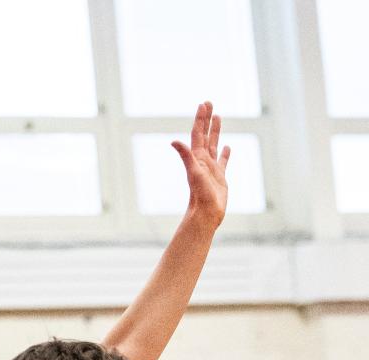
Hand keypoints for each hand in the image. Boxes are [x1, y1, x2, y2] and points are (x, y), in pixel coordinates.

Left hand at [171, 101, 229, 229]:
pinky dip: (225, 153)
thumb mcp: (193, 172)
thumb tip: (173, 141)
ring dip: (215, 131)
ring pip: (214, 145)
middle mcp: (203, 161)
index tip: (204, 104)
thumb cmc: (200, 195)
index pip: (198, 133)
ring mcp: (212, 169)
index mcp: (197, 158)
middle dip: (207, 119)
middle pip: (205, 135)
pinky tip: (227, 147)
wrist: (205, 214)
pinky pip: (223, 161)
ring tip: (218, 117)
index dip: (201, 119)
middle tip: (209, 103)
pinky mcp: (220, 177)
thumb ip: (185, 156)